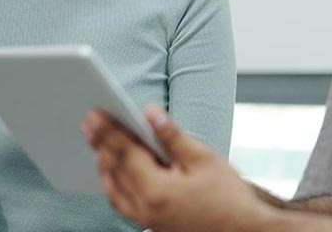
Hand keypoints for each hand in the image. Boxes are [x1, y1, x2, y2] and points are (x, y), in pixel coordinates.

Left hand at [81, 105, 270, 231]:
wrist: (243, 231)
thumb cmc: (228, 196)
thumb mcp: (203, 158)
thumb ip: (172, 135)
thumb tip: (149, 112)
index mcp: (157, 190)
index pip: (125, 153)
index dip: (109, 130)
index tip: (95, 113)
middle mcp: (145, 208)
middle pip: (115, 170)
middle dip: (100, 143)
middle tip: (88, 122)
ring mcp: (146, 220)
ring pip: (113, 189)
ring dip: (103, 164)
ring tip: (96, 143)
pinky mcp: (151, 225)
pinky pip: (121, 203)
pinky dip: (112, 184)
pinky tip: (113, 172)